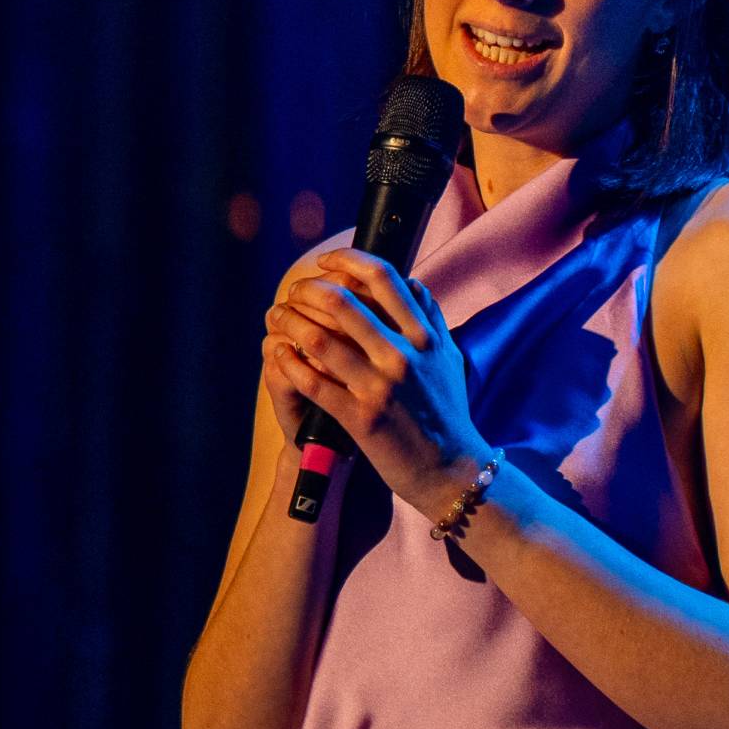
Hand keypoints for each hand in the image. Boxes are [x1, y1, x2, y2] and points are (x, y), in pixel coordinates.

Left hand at [264, 248, 487, 516]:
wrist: (451, 469)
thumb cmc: (446, 413)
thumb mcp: (447, 359)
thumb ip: (430, 318)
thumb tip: (411, 282)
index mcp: (424, 336)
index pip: (383, 276)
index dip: (346, 259)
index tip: (325, 262)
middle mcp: (403, 355)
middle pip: (341, 300)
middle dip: (306, 289)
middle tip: (294, 292)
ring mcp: (379, 386)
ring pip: (318, 338)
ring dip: (288, 322)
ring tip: (277, 317)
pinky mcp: (359, 417)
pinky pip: (312, 381)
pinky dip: (288, 362)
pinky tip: (278, 354)